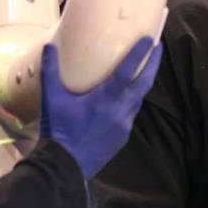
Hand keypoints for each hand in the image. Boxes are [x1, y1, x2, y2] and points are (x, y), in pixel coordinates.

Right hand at [39, 37, 161, 179]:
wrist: (64, 168)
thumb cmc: (58, 130)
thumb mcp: (52, 99)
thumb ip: (51, 71)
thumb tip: (50, 46)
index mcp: (106, 98)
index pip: (128, 71)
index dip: (140, 54)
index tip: (150, 39)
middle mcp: (121, 110)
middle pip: (144, 83)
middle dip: (153, 64)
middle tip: (157, 48)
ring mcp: (124, 125)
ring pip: (138, 100)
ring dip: (142, 84)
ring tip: (143, 70)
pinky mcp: (123, 138)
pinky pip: (130, 115)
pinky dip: (130, 103)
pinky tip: (123, 99)